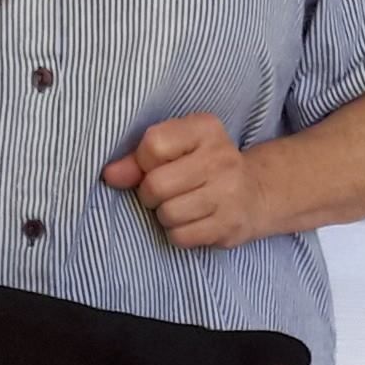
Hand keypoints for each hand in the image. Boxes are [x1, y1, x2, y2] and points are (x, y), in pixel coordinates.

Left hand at [102, 113, 272, 248]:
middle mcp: (222, 157)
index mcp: (205, 128)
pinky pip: (182, 237)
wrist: (255, 193)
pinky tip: (190, 222)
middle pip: (156, 185)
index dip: (143, 163)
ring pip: (168, 214)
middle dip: (150, 194)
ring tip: (179, 207)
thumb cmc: (202, 168)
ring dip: (164, 216)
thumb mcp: (175, 150)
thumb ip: (137, 159)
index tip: (154, 167)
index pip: (154, 145)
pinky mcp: (230, 225)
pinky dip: (177, 234)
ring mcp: (230, 192)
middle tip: (164, 194)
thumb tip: (110, 175)